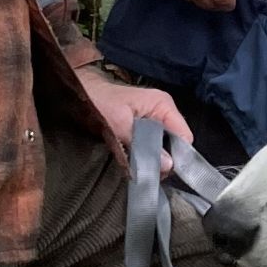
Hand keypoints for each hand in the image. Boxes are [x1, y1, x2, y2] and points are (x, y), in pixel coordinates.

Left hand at [76, 65, 192, 171]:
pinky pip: (154, 142)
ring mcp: (155, 116)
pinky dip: (147, 153)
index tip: (164, 172)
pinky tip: (137, 160)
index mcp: (163, 105)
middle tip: (149, 173)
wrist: (82, 93)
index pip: (184, 135)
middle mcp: (164, 109)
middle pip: (176, 141)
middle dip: (166, 158)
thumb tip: (168, 165)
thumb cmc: (100, 104)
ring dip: (155, 157)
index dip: (178, 156)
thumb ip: (144, 146)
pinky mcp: (145, 124)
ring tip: (141, 168)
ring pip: (165, 143)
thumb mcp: (120, 126)